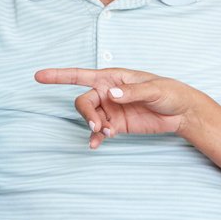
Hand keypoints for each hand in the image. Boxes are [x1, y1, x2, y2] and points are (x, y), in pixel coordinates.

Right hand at [34, 67, 208, 148]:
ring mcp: (111, 110)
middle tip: (97, 126)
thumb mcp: (154, 89)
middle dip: (85, 114)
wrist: (182, 113)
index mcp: (112, 78)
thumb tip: (111, 94)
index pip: (81, 75)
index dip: (59, 75)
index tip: (38, 77)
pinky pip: (99, 132)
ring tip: (106, 133)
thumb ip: (131, 92)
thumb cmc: (169, 92)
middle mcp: (107, 93)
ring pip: (90, 118)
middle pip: (83, 102)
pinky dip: (95, 138)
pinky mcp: (116, 125)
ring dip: (93, 127)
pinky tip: (95, 144)